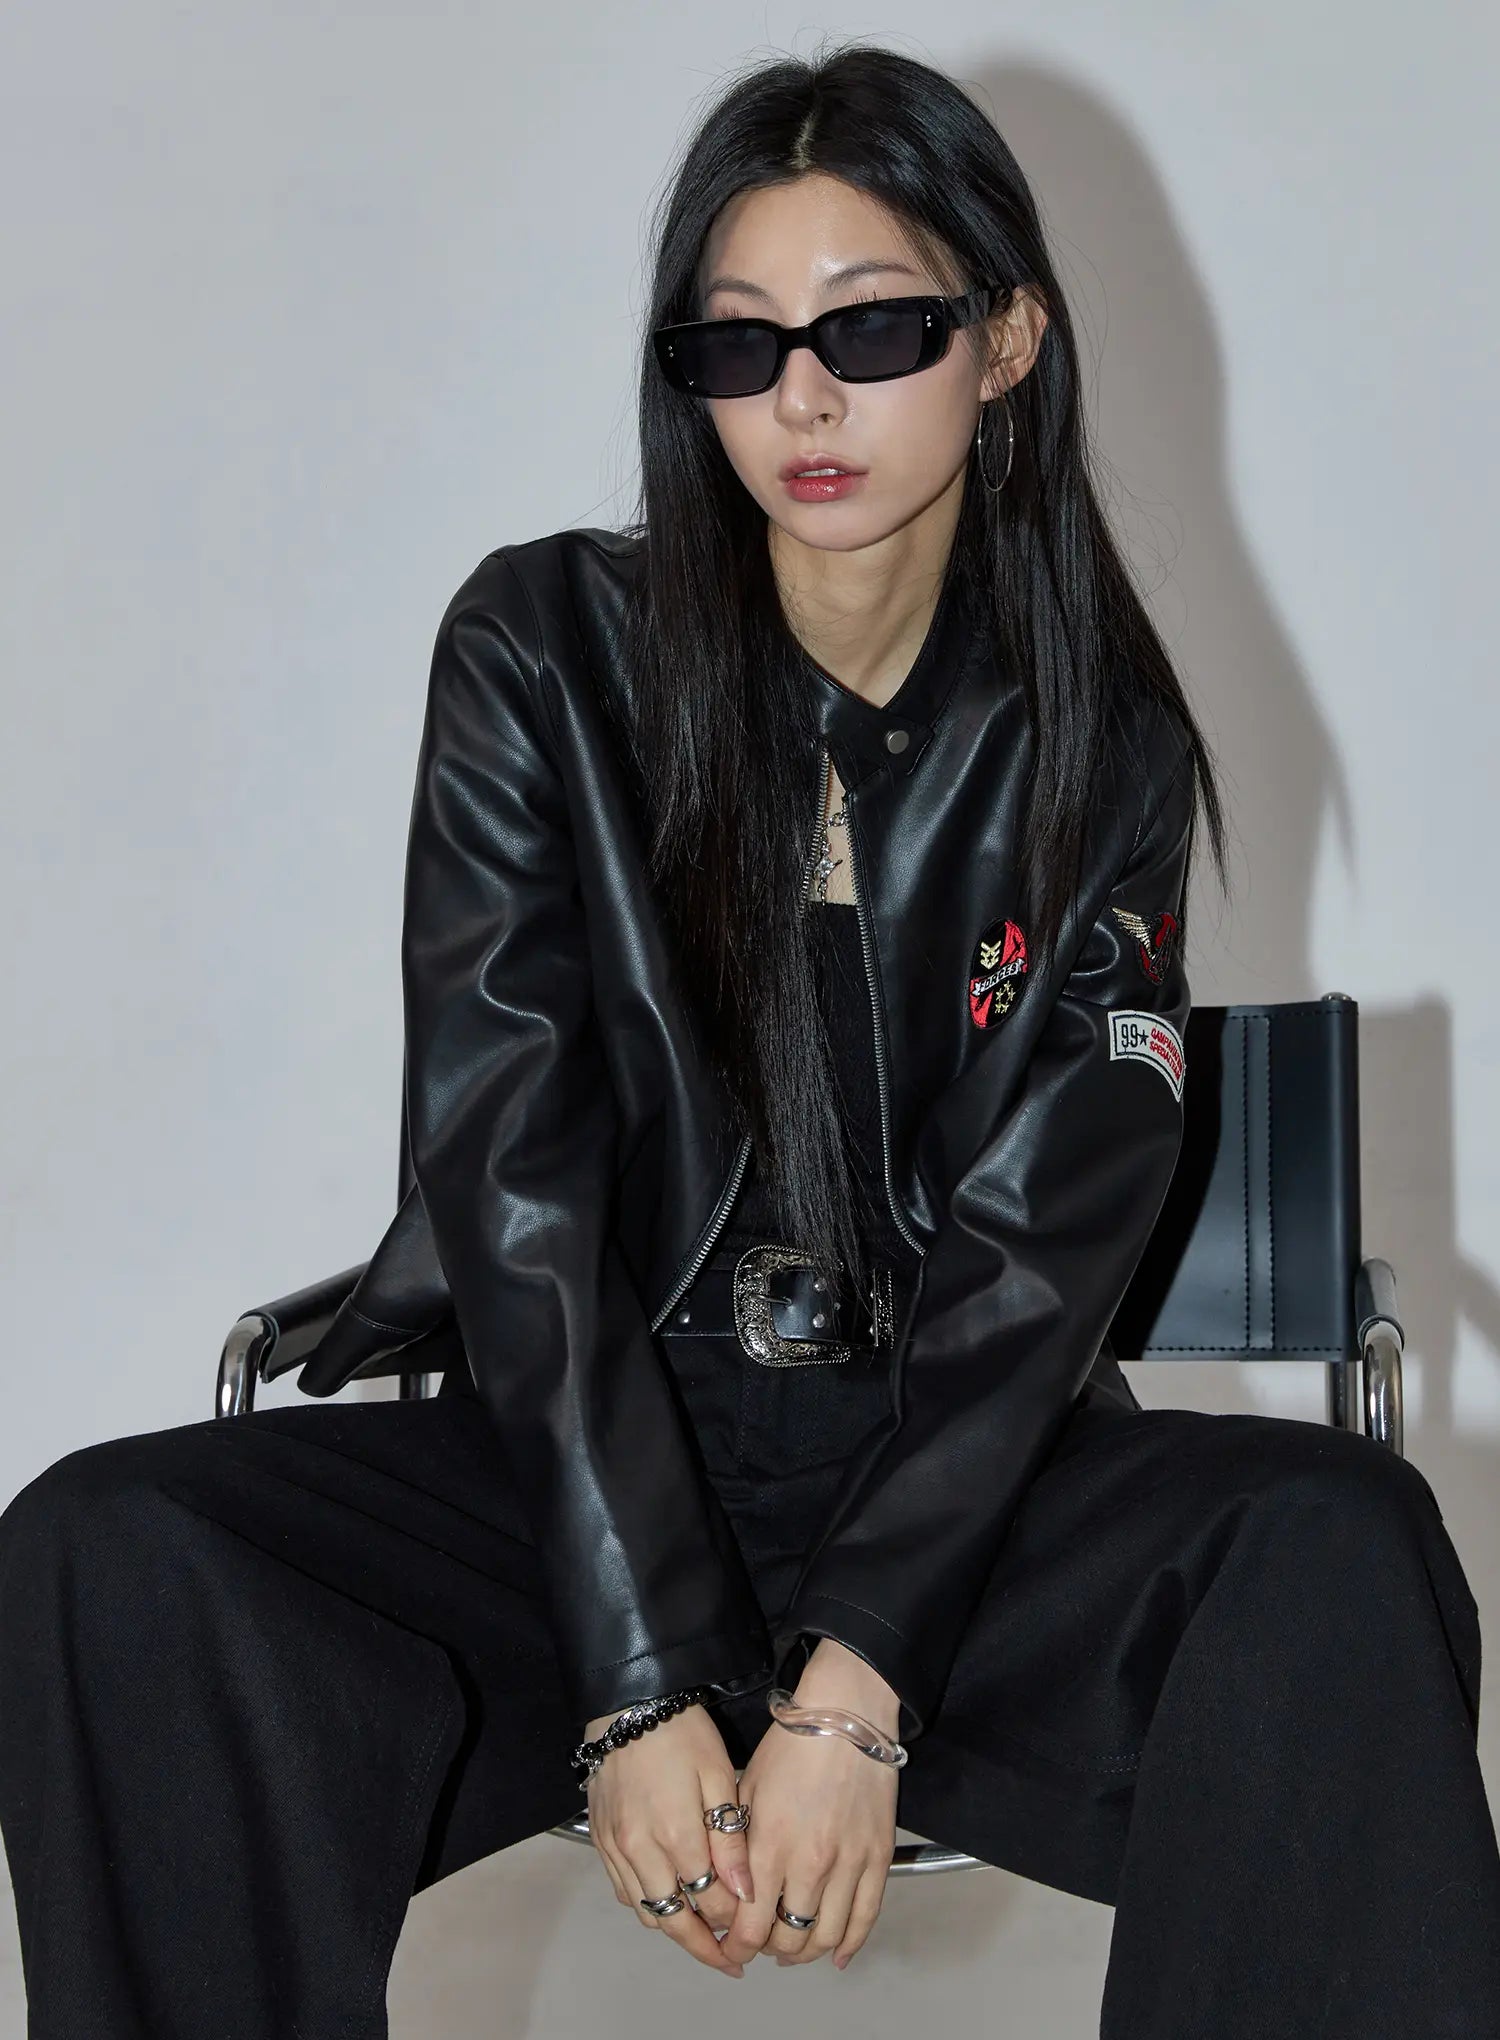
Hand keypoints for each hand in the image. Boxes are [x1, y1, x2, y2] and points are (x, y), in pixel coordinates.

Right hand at [583, 1700, 750, 1979]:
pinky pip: (624, 1891)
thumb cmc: (680, 1733)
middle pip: (674, 1921)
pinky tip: (668, 1899)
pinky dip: (648, 1905)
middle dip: (704, 1947)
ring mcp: (615, 1849)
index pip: (709, 1902)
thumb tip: (744, 1892)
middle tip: (731, 1962)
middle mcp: (640, 1852)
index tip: (753, 1927)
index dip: (734, 1921)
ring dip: (675, 1930)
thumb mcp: (718, 1774)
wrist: (628, 1705)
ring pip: (646, 1912)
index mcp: (676, 1836)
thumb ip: (730, 1836)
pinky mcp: (600, 1842)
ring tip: (704, 1936)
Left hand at [718, 1640, 899, 1971]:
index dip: (737, 1948)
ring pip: (827, 1936)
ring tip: (793, 1949)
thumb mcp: (747, 1792)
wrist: (845, 1716)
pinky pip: (866, 1918)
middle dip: (768, 1949)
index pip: (750, 1927)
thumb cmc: (791, 1747)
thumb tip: (731, 1895)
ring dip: (806, 1952)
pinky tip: (837, 1954)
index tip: (730, 1949)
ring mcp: (849, 1864)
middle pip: (789, 1937)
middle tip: (760, 1943)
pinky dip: (850, 1944)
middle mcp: (811, 1865)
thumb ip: (736, 1848)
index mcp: (771, 1847)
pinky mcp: (878, 1858)